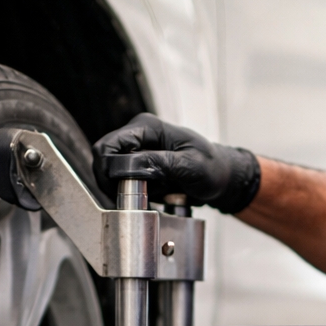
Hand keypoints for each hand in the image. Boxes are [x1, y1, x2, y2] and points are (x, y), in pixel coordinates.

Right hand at [92, 113, 261, 213]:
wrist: (221, 177)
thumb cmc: (212, 167)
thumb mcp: (190, 166)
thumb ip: (161, 163)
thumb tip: (133, 164)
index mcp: (148, 127)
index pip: (110, 145)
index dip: (108, 168)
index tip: (121, 188)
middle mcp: (138, 135)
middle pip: (104, 157)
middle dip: (110, 180)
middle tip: (130, 198)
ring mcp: (136, 150)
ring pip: (109, 171)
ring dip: (119, 188)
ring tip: (144, 196)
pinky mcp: (138, 166)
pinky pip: (120, 180)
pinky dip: (127, 193)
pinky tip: (146, 196)